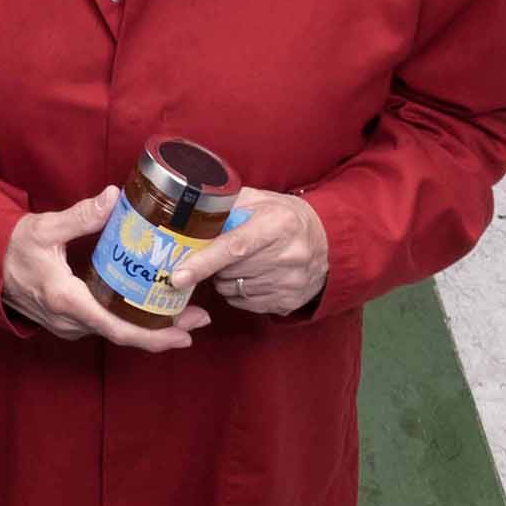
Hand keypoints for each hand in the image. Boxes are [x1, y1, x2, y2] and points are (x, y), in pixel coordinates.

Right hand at [0, 187, 203, 350]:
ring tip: (183, 312)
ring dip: (149, 326)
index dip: (155, 336)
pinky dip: (130, 320)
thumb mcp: (45, 228)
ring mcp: (69, 325)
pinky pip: (105, 325)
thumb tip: (115, 198)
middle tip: (200, 318)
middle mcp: (71, 322)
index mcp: (69, 301)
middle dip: (164, 331)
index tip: (185, 333)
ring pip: (116, 332)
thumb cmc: (13, 248)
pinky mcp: (68, 321)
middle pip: (125, 334)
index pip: (118, 329)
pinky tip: (148, 307)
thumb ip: (81, 216)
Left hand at [169, 187, 329, 318]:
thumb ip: (227, 206)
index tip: (178, 275)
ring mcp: (290, 283)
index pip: (234, 247)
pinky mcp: (290, 302)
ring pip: (234, 290)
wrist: (328, 241)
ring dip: (226, 279)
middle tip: (216, 252)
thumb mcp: (260, 200)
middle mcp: (288, 256)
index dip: (203, 262)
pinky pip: (246, 304)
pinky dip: (239, 292)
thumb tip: (190, 216)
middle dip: (213, 265)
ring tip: (238, 262)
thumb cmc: (285, 217)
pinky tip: (250, 276)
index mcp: (278, 224)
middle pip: (230, 271)